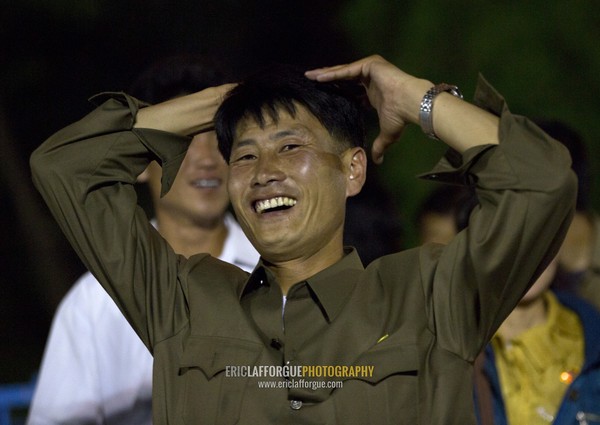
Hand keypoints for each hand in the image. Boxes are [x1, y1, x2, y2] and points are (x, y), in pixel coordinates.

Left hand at [305, 55, 430, 163]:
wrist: (409, 104)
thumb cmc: (400, 117)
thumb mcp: (387, 134)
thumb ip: (379, 146)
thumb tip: (378, 162)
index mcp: (373, 92)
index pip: (351, 90)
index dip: (338, 92)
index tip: (325, 95)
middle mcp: (371, 79)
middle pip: (344, 79)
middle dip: (328, 80)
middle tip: (311, 81)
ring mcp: (371, 70)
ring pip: (343, 72)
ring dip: (326, 74)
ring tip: (309, 76)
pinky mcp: (370, 65)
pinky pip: (347, 70)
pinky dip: (333, 74)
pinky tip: (319, 77)